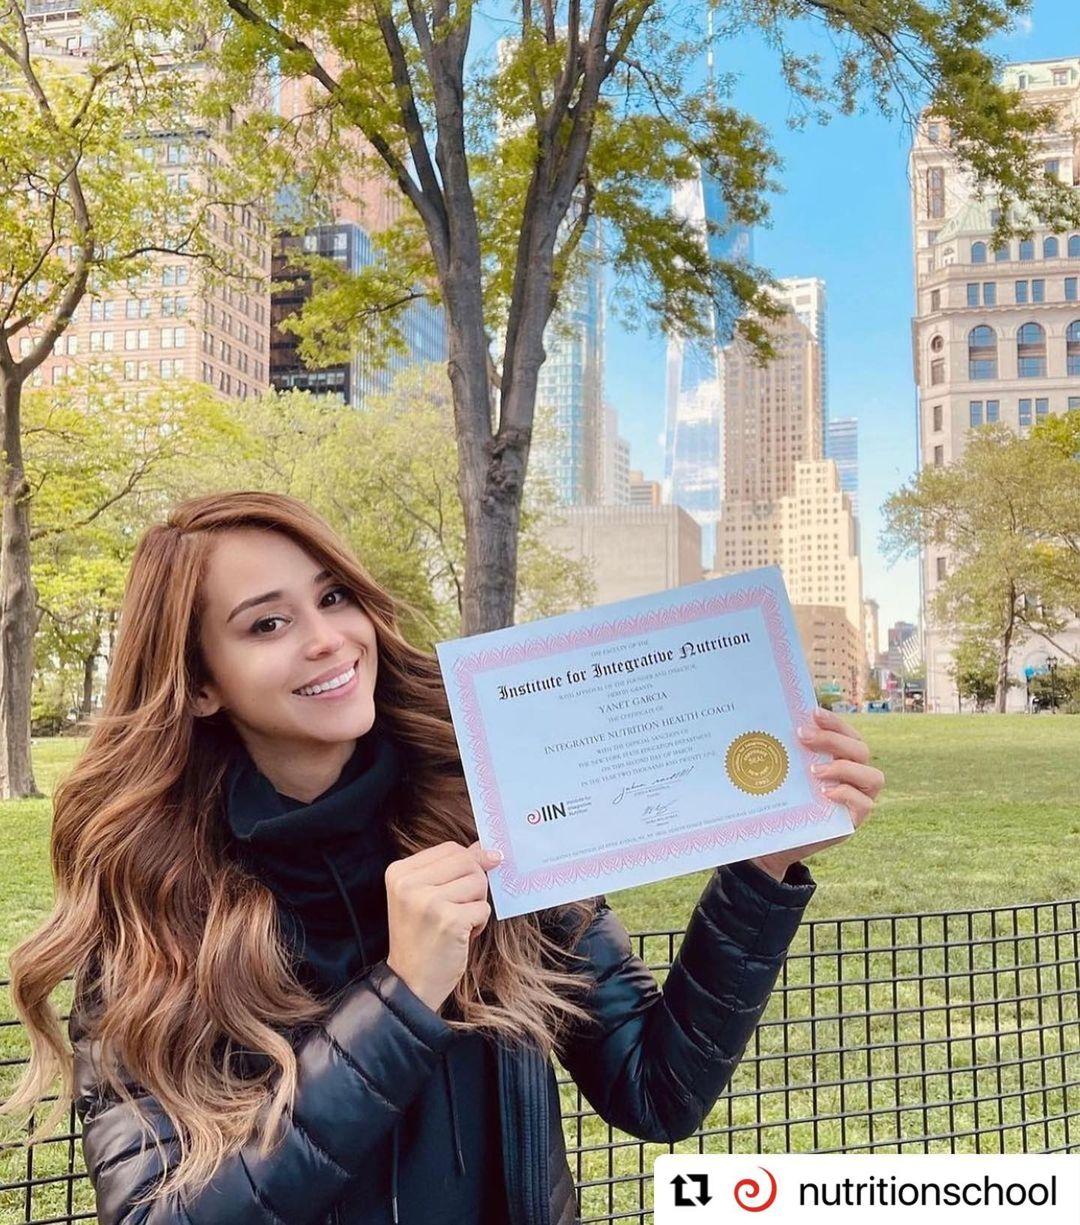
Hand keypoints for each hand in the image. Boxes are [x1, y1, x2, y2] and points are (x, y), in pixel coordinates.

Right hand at [384, 839, 502, 1012]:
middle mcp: (409, 883)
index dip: (467, 864)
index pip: (451, 849)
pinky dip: (479, 923)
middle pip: (467, 861)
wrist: (410, 983)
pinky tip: (461, 936)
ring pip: (479, 882)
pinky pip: (484, 907)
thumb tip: (485, 848)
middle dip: (474, 884)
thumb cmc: (421, 938)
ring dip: (476, 904)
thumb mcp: (425, 896)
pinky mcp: (449, 921)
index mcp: (399, 872)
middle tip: (459, 908)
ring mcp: (428, 901)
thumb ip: (450, 869)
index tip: (463, 887)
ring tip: (457, 923)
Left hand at [748, 706, 883, 882]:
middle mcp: (857, 776)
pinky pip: (865, 804)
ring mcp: (861, 798)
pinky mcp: (855, 820)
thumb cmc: (786, 797)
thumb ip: (793, 751)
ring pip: (874, 776)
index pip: (850, 734)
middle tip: (804, 737)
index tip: (813, 713)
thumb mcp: (789, 771)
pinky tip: (824, 792)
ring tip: (814, 771)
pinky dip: (846, 794)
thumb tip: (775, 720)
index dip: (835, 722)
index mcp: (843, 758)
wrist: (778, 837)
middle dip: (833, 740)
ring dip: (844, 768)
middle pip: (861, 750)